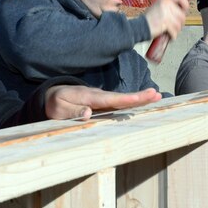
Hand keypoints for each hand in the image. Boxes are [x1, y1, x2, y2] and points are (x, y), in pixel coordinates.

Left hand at [45, 86, 161, 120]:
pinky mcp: (102, 103)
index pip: (109, 99)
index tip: (138, 98)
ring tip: (156, 96)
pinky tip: (143, 103)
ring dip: (139, 98)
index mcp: (88, 96)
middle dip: (138, 96)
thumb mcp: (58, 109)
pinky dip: (131, 102)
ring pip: (122, 99)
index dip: (124, 100)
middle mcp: (98, 96)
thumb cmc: (54, 103)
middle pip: (120, 97)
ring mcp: (101, 98)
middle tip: (156, 94)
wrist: (51, 95)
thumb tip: (88, 113)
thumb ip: (72, 111)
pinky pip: (118, 103)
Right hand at [143, 0, 189, 39]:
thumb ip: (170, 7)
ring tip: (171, 30)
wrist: (140, 26)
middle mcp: (166, 5)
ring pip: (179, 24)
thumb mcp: (159, 7)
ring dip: (176, 30)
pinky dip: (173, 35)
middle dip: (180, 22)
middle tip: (175, 25)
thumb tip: (182, 9)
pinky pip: (175, 31)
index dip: (185, 3)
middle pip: (182, 14)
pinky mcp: (165, 23)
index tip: (185, 8)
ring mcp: (166, 13)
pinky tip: (169, 35)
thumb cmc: (149, 19)